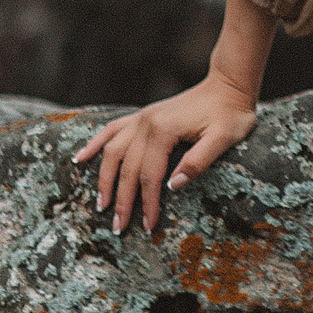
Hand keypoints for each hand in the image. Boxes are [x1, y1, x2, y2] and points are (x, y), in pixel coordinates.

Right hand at [74, 71, 258, 234]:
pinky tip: (80, 158)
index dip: (148, 203)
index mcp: (164, 130)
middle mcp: (146, 123)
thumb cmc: (231, 113)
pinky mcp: (142, 116)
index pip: (150, 176)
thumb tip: (172, 186)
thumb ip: (199, 161)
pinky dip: (94, 144)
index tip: (147, 226)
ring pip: (112, 152)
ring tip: (100, 205)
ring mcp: (141, 118)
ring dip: (104, 180)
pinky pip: (110, 130)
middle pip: (127, 168)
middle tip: (118, 227)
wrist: (228, 84)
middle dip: (121, 201)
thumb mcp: (225, 138)